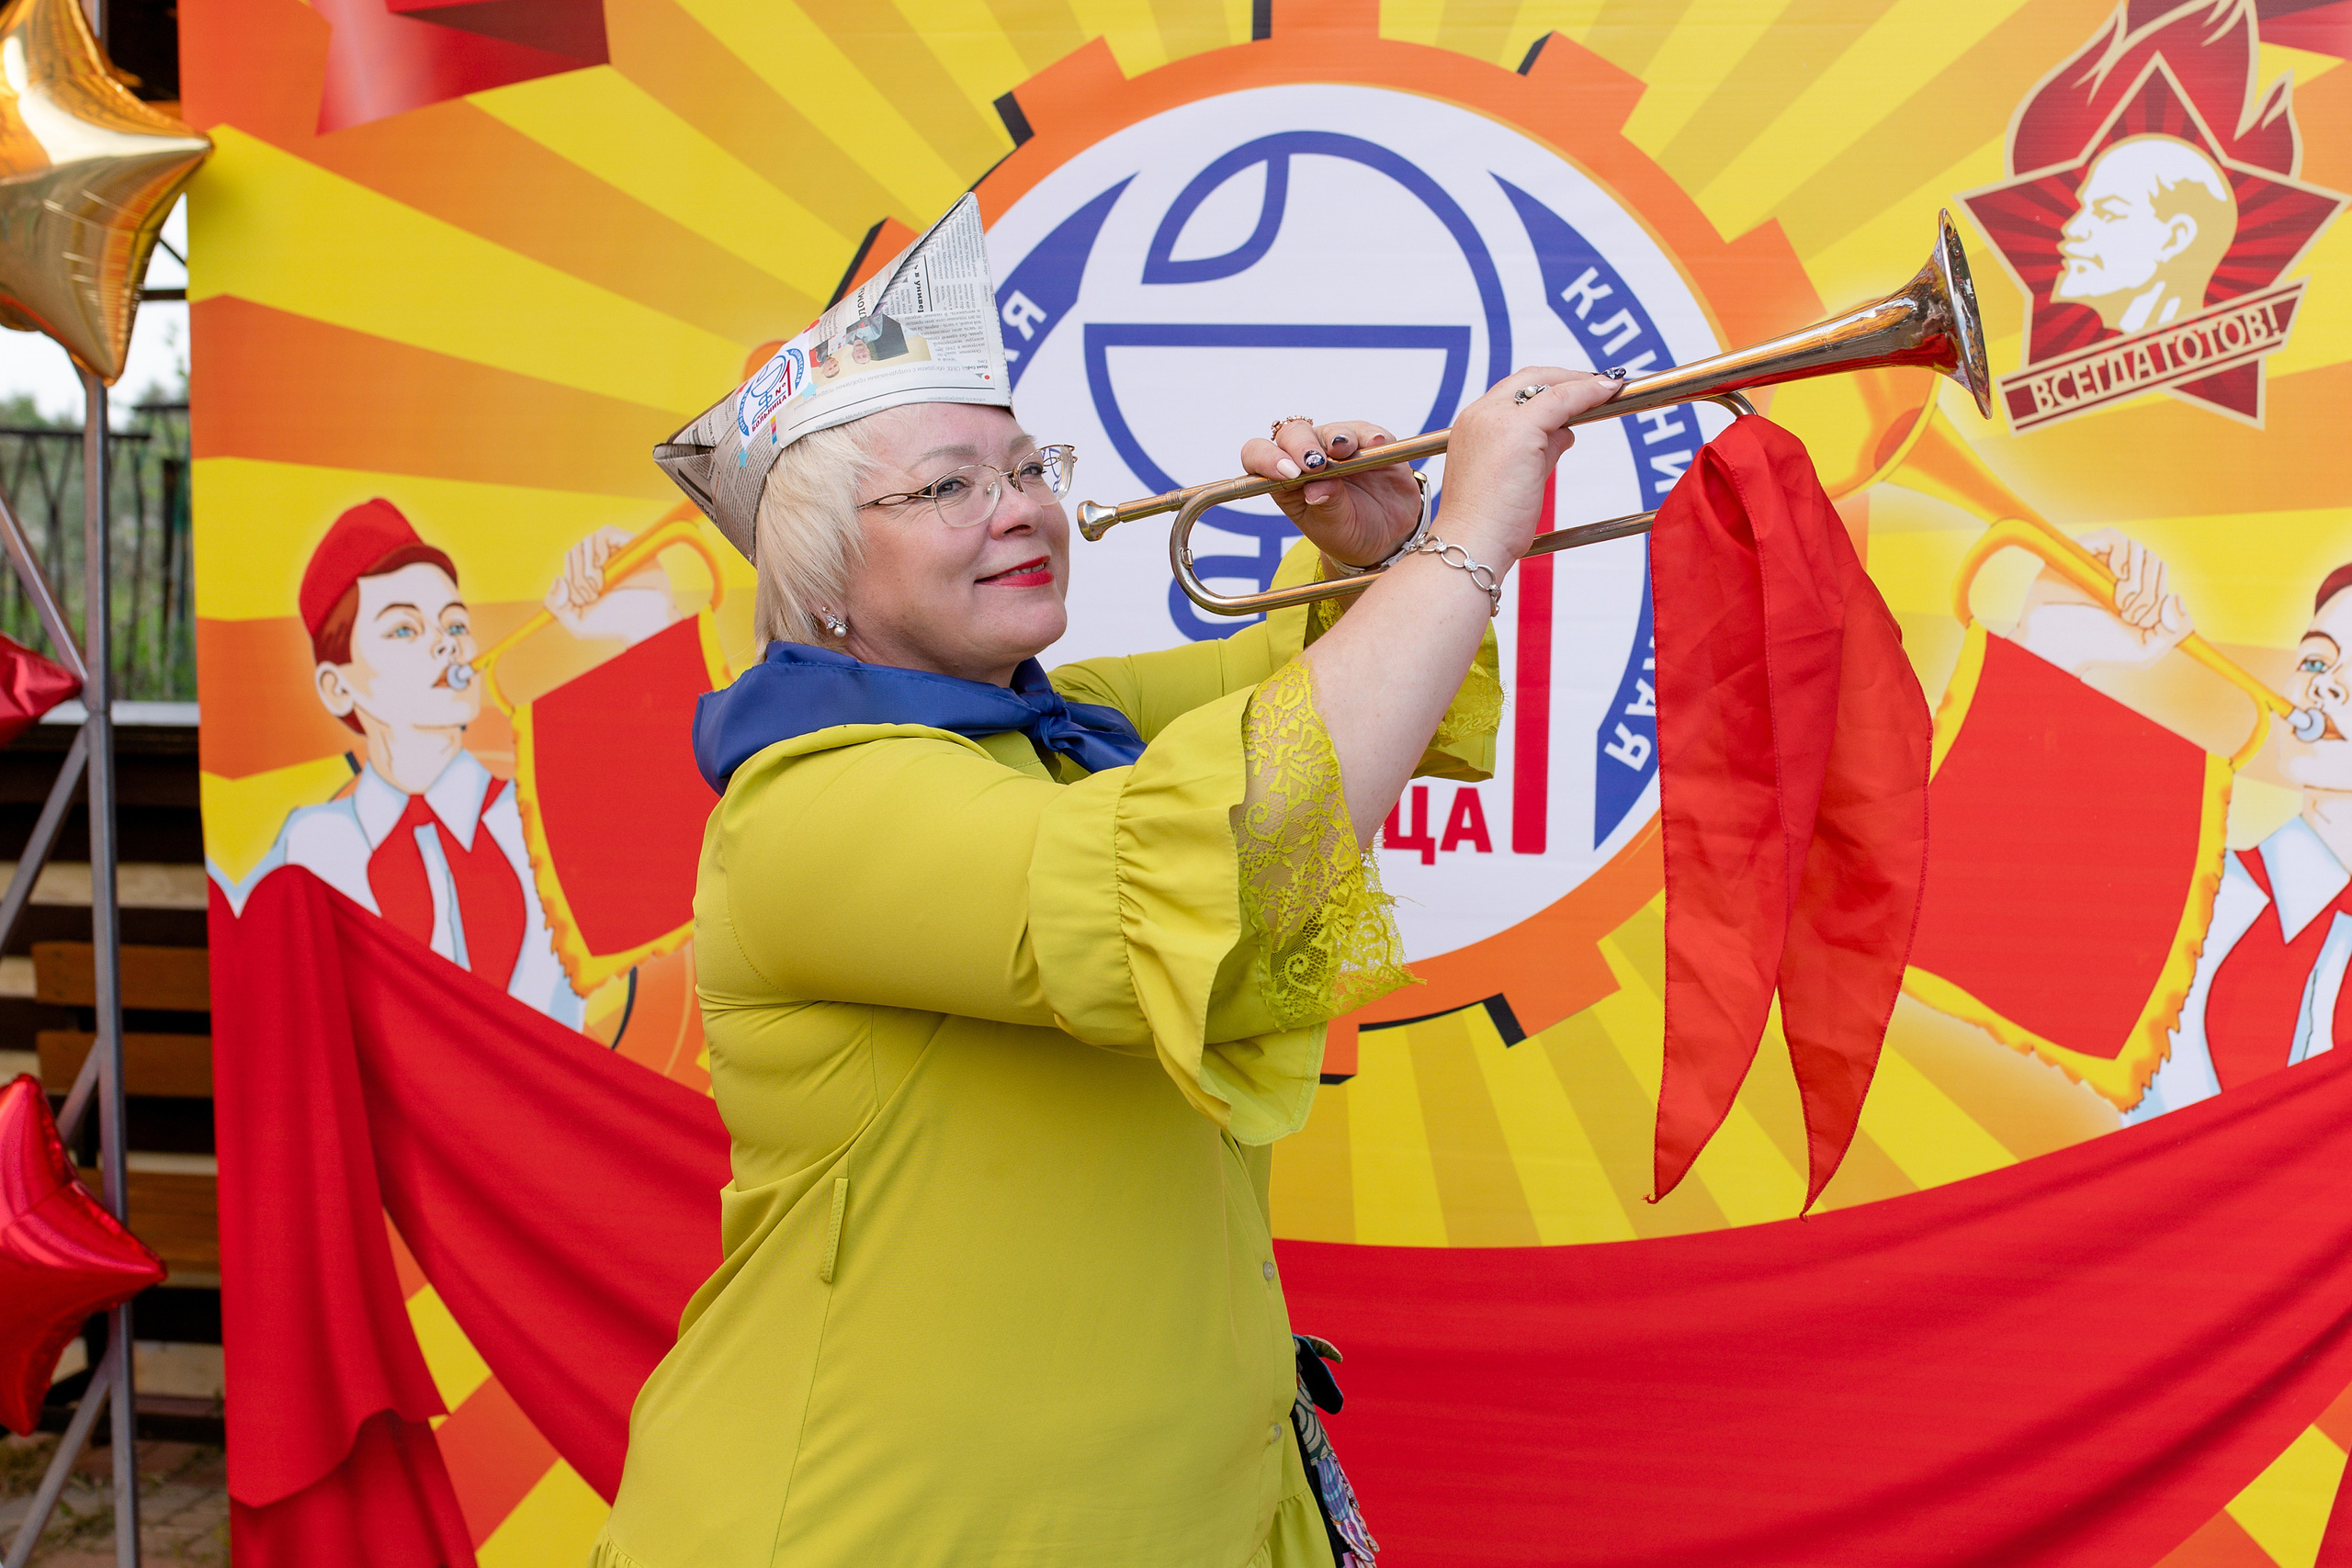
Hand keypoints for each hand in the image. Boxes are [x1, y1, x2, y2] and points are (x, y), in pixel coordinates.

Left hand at [546, 525, 672, 642]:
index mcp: (587, 574)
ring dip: (587, 566)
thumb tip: (558, 578)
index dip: (569, 580)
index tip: (584, 601)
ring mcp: (616, 551)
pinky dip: (597, 549)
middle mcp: (602, 560)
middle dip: (577, 577)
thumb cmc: (615, 624)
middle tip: (593, 596)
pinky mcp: (631, 544)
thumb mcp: (577, 623)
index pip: (569, 562)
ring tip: (599, 585)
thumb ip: (555, 605)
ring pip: (586, 541)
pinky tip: (602, 568)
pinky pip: (605, 532)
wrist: (645, 623)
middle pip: (575, 551)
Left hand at [1238, 420, 1424, 568]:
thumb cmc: (1348, 533)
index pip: (1258, 455)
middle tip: (1316, 464)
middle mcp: (1307, 456)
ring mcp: (1338, 447)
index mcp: (1285, 479)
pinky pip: (1368, 433)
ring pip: (1331, 430)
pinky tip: (1376, 443)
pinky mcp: (1369, 442)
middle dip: (1302, 445)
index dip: (1266, 458)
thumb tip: (1318, 489)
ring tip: (1344, 449)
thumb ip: (1326, 506)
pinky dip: (1371, 436)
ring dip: (1337, 438)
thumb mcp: (1333, 528)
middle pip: (1293, 434)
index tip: (1288, 473)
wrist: (1389, 536)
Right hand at [1428, 369, 1624, 564]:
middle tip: (1598, 384)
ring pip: (1548, 386)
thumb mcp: (1518, 478)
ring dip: (1581, 385)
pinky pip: (1563, 399)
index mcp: (1472, 426)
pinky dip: (1588, 391)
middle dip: (1567, 377)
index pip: (1513, 392)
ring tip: (1607, 390)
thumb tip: (1565, 433)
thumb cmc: (1489, 525)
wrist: (1470, 544)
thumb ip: (1541, 449)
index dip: (1548, 387)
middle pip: (1529, 378)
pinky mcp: (1519, 429)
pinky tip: (1609, 391)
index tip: (1575, 391)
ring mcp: (1496, 419)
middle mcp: (1480, 415)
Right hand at [2012, 529, 2192, 674]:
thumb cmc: (2097, 650)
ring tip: (2118, 602)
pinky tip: (2116, 577)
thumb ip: (2176, 630)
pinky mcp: (2080, 551)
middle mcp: (2118, 571)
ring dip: (2137, 580)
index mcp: (2136, 588)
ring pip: (2138, 549)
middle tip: (2127, 615)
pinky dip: (2122, 555)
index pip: (2162, 575)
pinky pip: (2113, 536)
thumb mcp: (2147, 650)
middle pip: (2154, 560)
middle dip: (2148, 593)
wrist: (2057, 648)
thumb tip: (2175, 595)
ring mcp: (2099, 560)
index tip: (2139, 622)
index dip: (2159, 598)